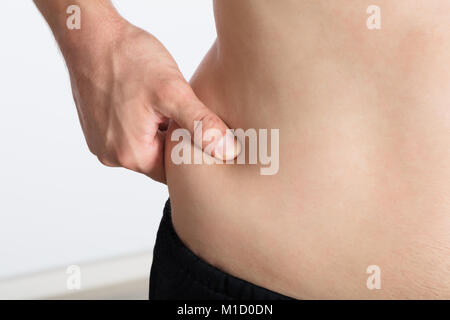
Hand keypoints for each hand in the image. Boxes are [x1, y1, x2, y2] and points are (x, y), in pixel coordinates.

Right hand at [63, 20, 239, 182]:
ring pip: (144, 145)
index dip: (191, 151)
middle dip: (174, 139)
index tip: (200, 131)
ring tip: (164, 105)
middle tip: (183, 113)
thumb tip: (228, 152)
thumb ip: (201, 125)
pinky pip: (128, 134)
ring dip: (158, 130)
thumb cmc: (127, 59)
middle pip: (158, 160)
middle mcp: (111, 155)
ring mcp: (101, 142)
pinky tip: (147, 102)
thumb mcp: (173, 92)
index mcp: (131, 155)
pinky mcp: (97, 128)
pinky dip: (142, 122)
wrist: (89, 35)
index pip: (173, 171)